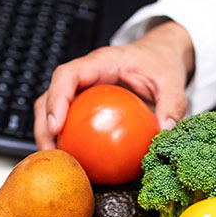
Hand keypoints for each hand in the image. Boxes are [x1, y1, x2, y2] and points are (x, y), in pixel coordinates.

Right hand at [34, 20, 194, 148]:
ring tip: (56, 161)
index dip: (57, 99)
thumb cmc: (160, 63)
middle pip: (49, 95)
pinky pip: (67, 120)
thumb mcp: (172, 82)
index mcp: (101, 62)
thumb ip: (172, 105)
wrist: (159, 55)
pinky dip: (64, 140)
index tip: (56, 126)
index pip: (68, 75)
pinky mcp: (83, 103)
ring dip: (47, 135)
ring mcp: (81, 89)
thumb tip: (167, 132)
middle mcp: (85, 75)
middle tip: (50, 153)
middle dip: (43, 125)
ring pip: (51, 109)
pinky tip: (72, 161)